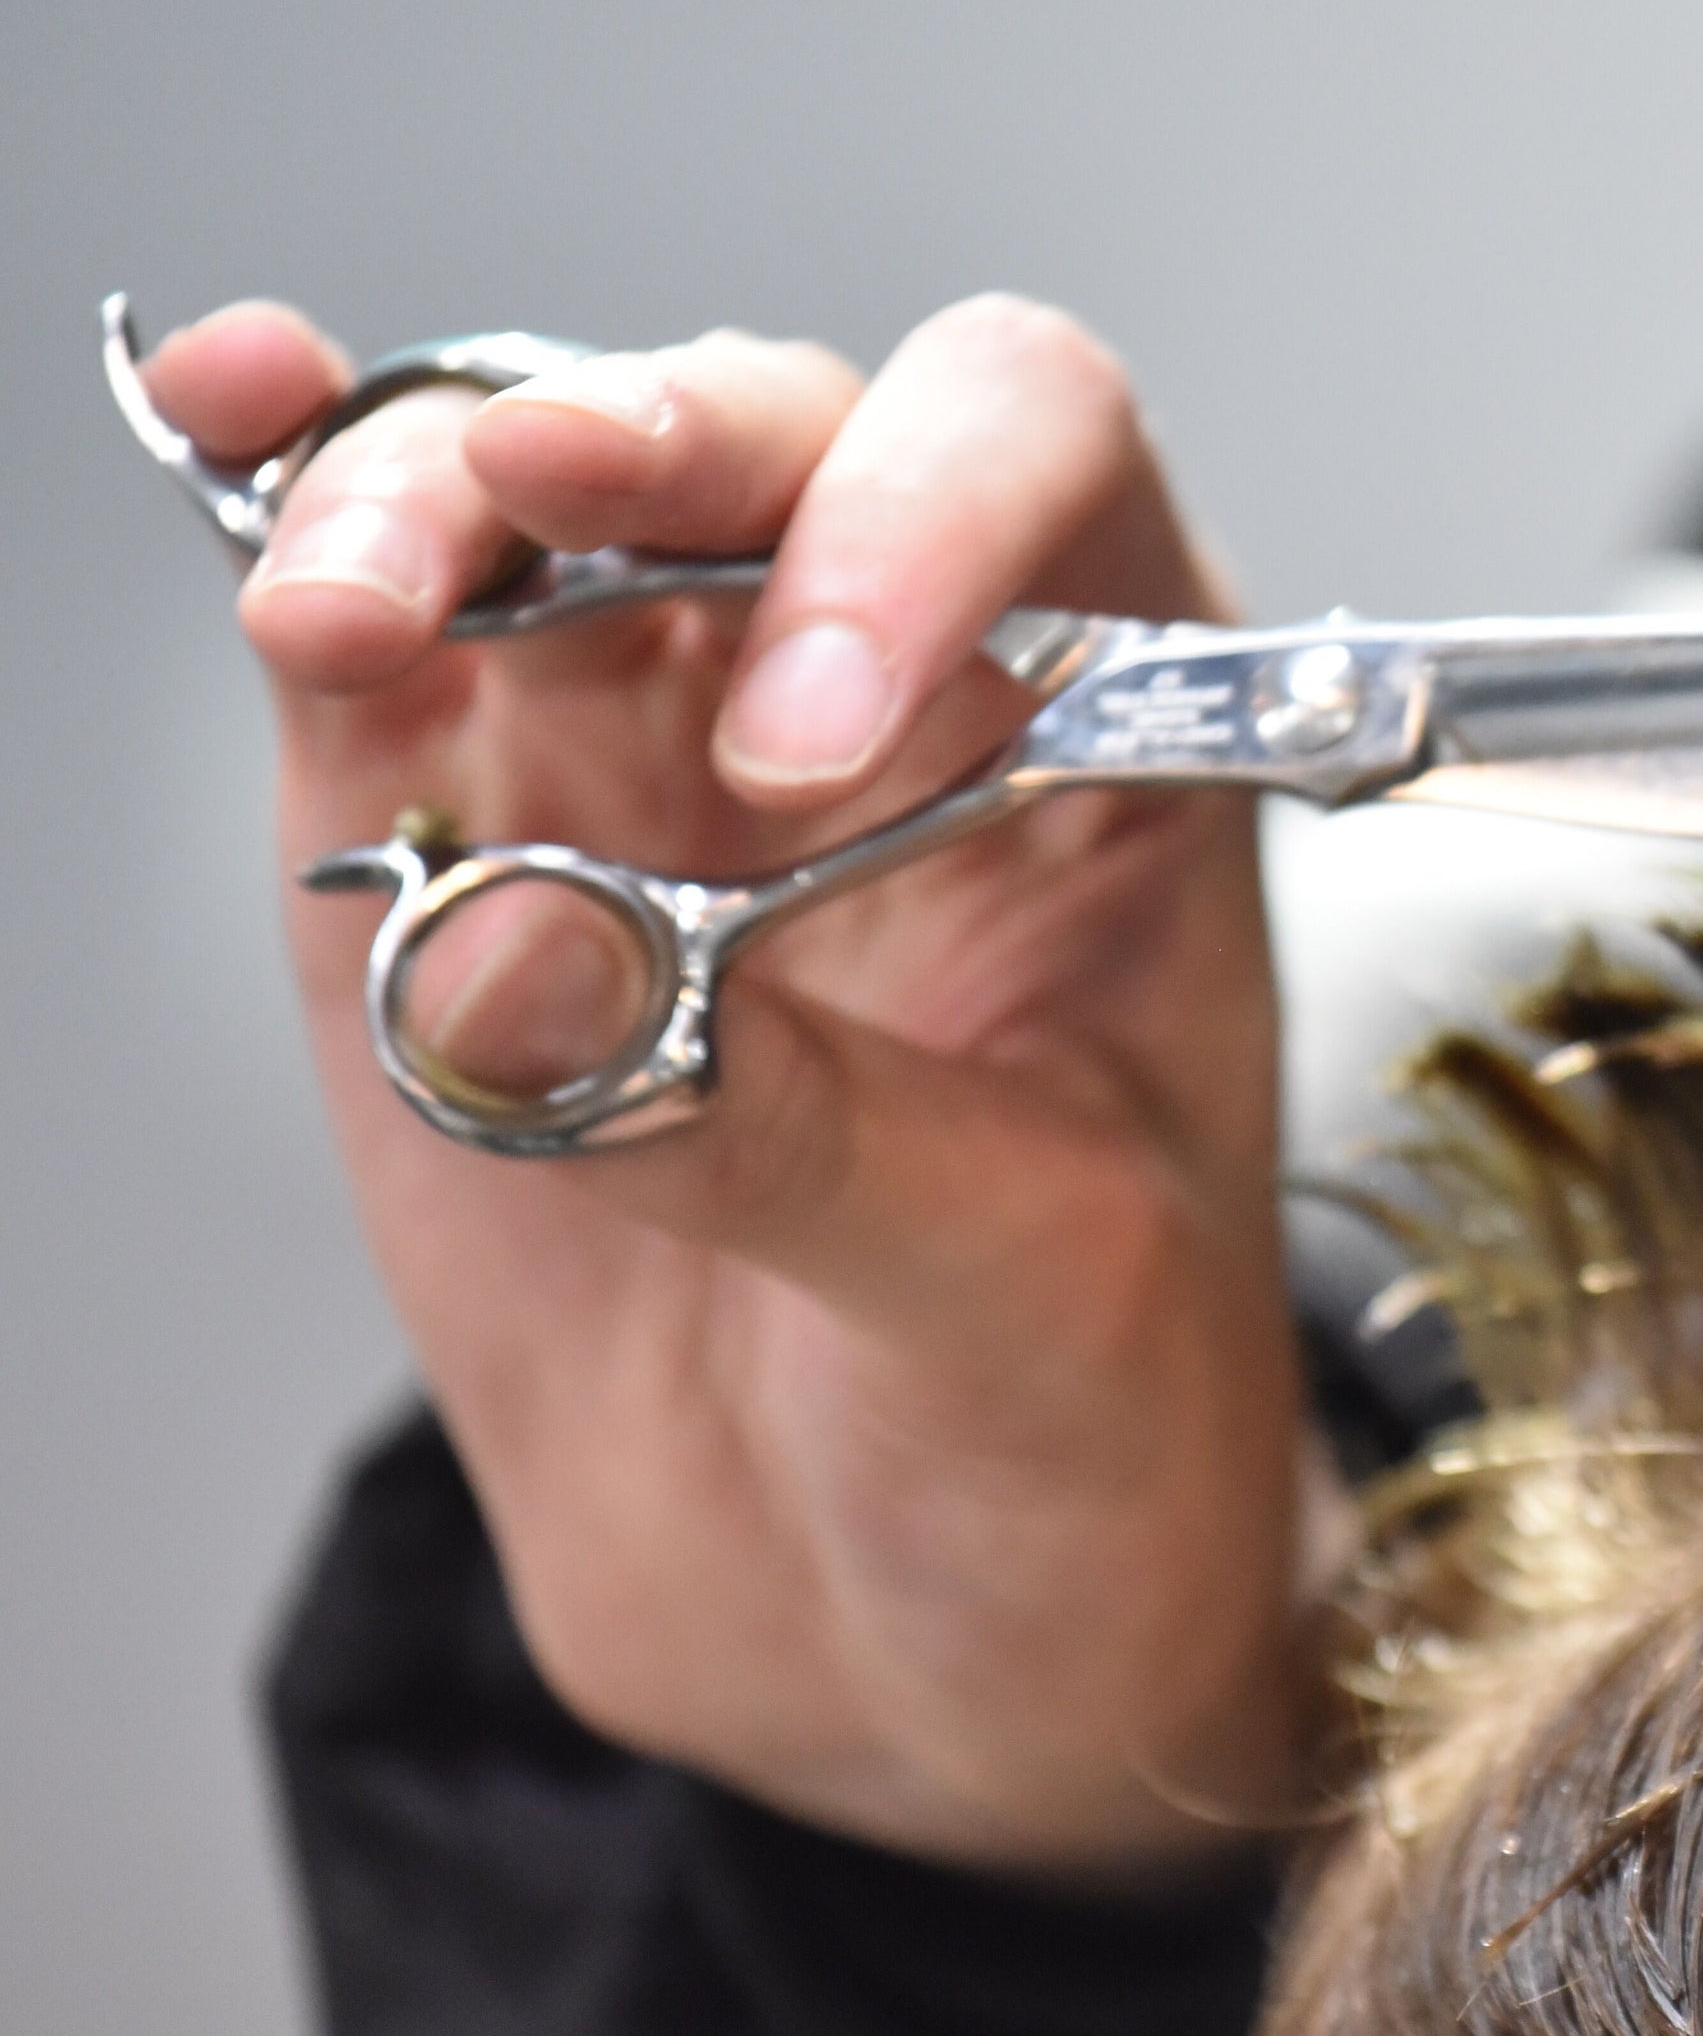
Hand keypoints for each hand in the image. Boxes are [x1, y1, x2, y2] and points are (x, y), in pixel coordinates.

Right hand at [148, 295, 1333, 1872]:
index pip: (1045, 467)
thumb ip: (790, 1128)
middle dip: (626, 446)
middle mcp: (898, 688)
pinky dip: (285, 523)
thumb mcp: (1018, 1298)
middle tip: (515, 516)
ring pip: (532, 509)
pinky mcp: (463, 849)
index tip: (809, 732)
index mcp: (1121, 735)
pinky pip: (379, 647)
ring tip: (335, 605)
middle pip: (759, 438)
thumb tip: (516, 957)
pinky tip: (226, 428)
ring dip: (419, 498)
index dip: (923, 517)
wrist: (927, 1627)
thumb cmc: (1079, 1437)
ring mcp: (661, 754)